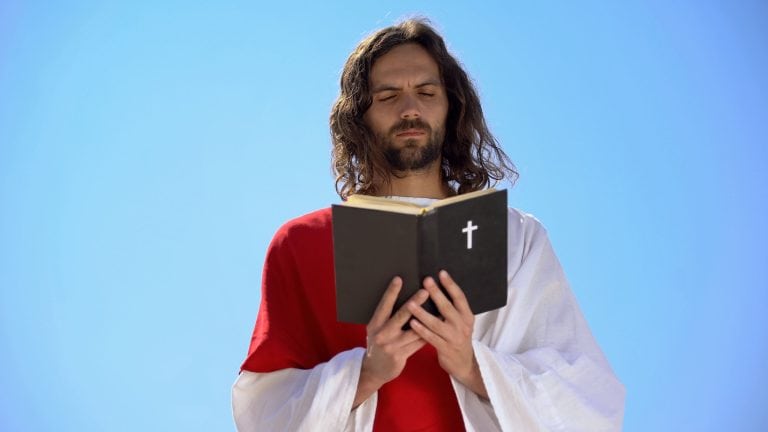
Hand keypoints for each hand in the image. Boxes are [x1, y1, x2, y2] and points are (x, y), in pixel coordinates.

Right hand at [353, 276, 427, 407]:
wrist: (374, 370)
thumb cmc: (379, 343)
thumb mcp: (376, 329)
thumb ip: (386, 317)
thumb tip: (405, 299)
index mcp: (375, 324)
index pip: (384, 305)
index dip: (391, 292)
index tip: (399, 279)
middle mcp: (382, 334)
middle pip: (401, 316)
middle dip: (414, 302)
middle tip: (425, 291)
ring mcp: (391, 346)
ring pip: (414, 330)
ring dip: (427, 320)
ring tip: (439, 308)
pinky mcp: (400, 356)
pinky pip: (418, 343)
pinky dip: (428, 334)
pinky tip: (437, 327)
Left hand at [407, 270, 487, 398]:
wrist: (464, 364)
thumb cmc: (458, 338)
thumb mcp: (461, 322)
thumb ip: (453, 309)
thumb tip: (438, 288)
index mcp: (467, 316)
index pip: (460, 297)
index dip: (451, 285)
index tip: (441, 273)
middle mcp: (463, 325)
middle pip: (448, 307)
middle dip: (436, 293)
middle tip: (426, 281)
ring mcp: (454, 338)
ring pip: (437, 323)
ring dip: (423, 313)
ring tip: (411, 303)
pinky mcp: (445, 349)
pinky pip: (431, 338)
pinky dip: (421, 330)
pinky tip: (412, 323)